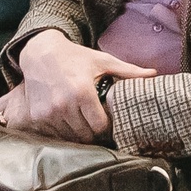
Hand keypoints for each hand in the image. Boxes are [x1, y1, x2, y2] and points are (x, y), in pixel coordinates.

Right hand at [6, 29, 153, 141]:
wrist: (40, 53)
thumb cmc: (75, 57)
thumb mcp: (102, 61)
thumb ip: (128, 71)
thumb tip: (154, 74)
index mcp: (83, 92)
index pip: (100, 126)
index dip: (105, 126)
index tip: (106, 121)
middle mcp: (64, 105)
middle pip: (85, 135)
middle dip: (92, 131)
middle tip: (94, 122)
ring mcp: (48, 113)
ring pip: (69, 137)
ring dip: (76, 132)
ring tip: (80, 119)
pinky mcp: (36, 117)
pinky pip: (54, 134)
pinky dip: (61, 130)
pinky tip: (65, 118)